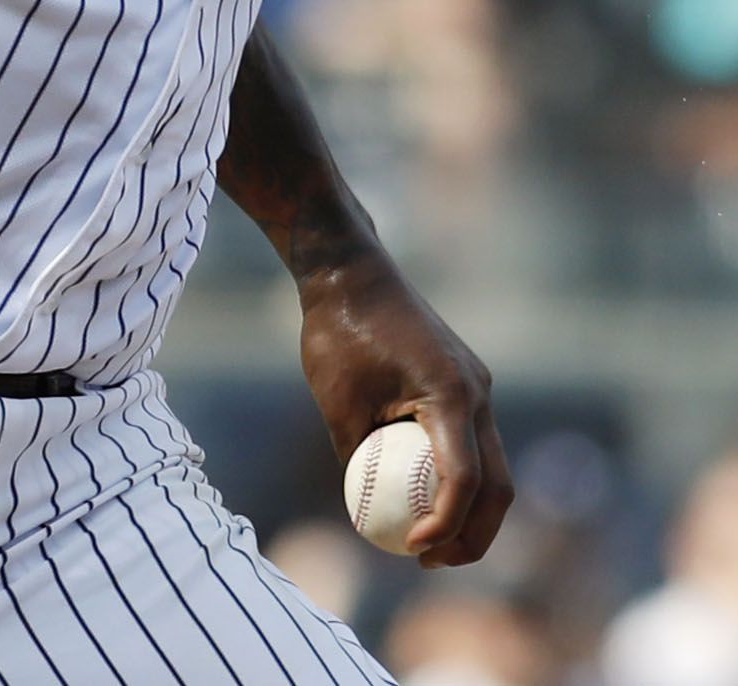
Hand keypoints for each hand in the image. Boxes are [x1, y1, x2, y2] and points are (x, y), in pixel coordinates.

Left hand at [297, 256, 512, 566]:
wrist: (351, 273)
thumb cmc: (338, 332)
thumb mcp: (337, 402)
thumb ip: (356, 456)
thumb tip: (363, 512)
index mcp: (453, 396)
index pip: (465, 480)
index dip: (445, 524)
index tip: (413, 550)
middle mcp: (478, 394)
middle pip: (497, 485)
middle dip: (473, 534)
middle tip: (430, 562)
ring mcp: (477, 386)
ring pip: (492, 466)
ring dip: (469, 509)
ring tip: (427, 541)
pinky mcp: (465, 382)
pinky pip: (472, 440)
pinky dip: (458, 475)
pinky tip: (420, 493)